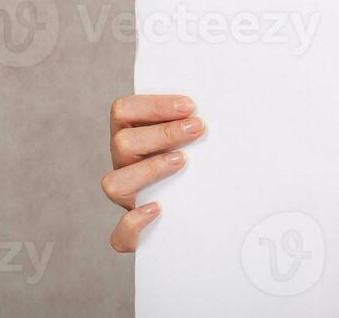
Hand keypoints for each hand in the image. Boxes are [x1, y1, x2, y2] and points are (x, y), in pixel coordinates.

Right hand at [101, 94, 204, 251]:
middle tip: (198, 128)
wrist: (207, 213)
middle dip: (163, 132)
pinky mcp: (133, 233)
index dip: (153, 105)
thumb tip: (224, 105)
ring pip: (114, 183)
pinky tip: (158, 209)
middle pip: (122, 142)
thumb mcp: (200, 139)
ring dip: (149, 169)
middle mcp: (125, 165)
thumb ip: (199, 122)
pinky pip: (120, 234)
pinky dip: (134, 223)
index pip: (124, 110)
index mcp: (135, 136)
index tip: (190, 106)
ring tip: (182, 161)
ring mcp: (127, 198)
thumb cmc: (204, 165)